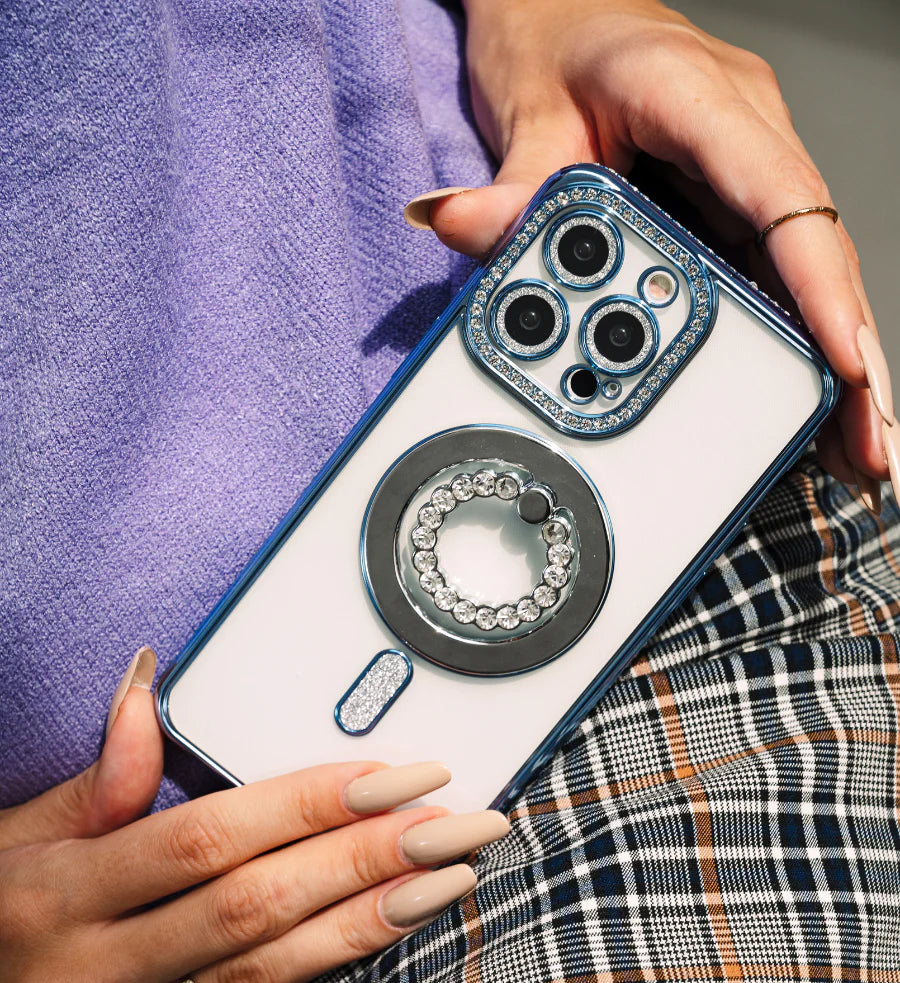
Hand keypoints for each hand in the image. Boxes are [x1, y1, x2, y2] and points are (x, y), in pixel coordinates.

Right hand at [0, 647, 505, 982]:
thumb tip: (144, 682)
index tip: (396, 775)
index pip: (210, 838)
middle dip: (367, 857)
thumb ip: (96, 776)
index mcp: (64, 891)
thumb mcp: (11, 840)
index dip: (309, 802)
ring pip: (256, 980)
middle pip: (255, 903)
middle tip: (455, 825)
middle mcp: (93, 969)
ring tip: (443, 888)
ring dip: (358, 931)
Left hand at [405, 0, 893, 511]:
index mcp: (703, 97)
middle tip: (870, 447)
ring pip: (808, 274)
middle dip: (850, 356)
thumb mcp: (527, 110)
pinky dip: (793, 343)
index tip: (846, 366)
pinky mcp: (729, 202)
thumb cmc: (554, 41)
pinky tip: (806, 404)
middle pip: (817, 254)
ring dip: (833, 363)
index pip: (783, 197)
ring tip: (853, 451)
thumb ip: (507, 185)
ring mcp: (744, 171)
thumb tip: (455, 224)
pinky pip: (771, 277)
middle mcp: (745, 134)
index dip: (820, 288)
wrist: (557, 12)